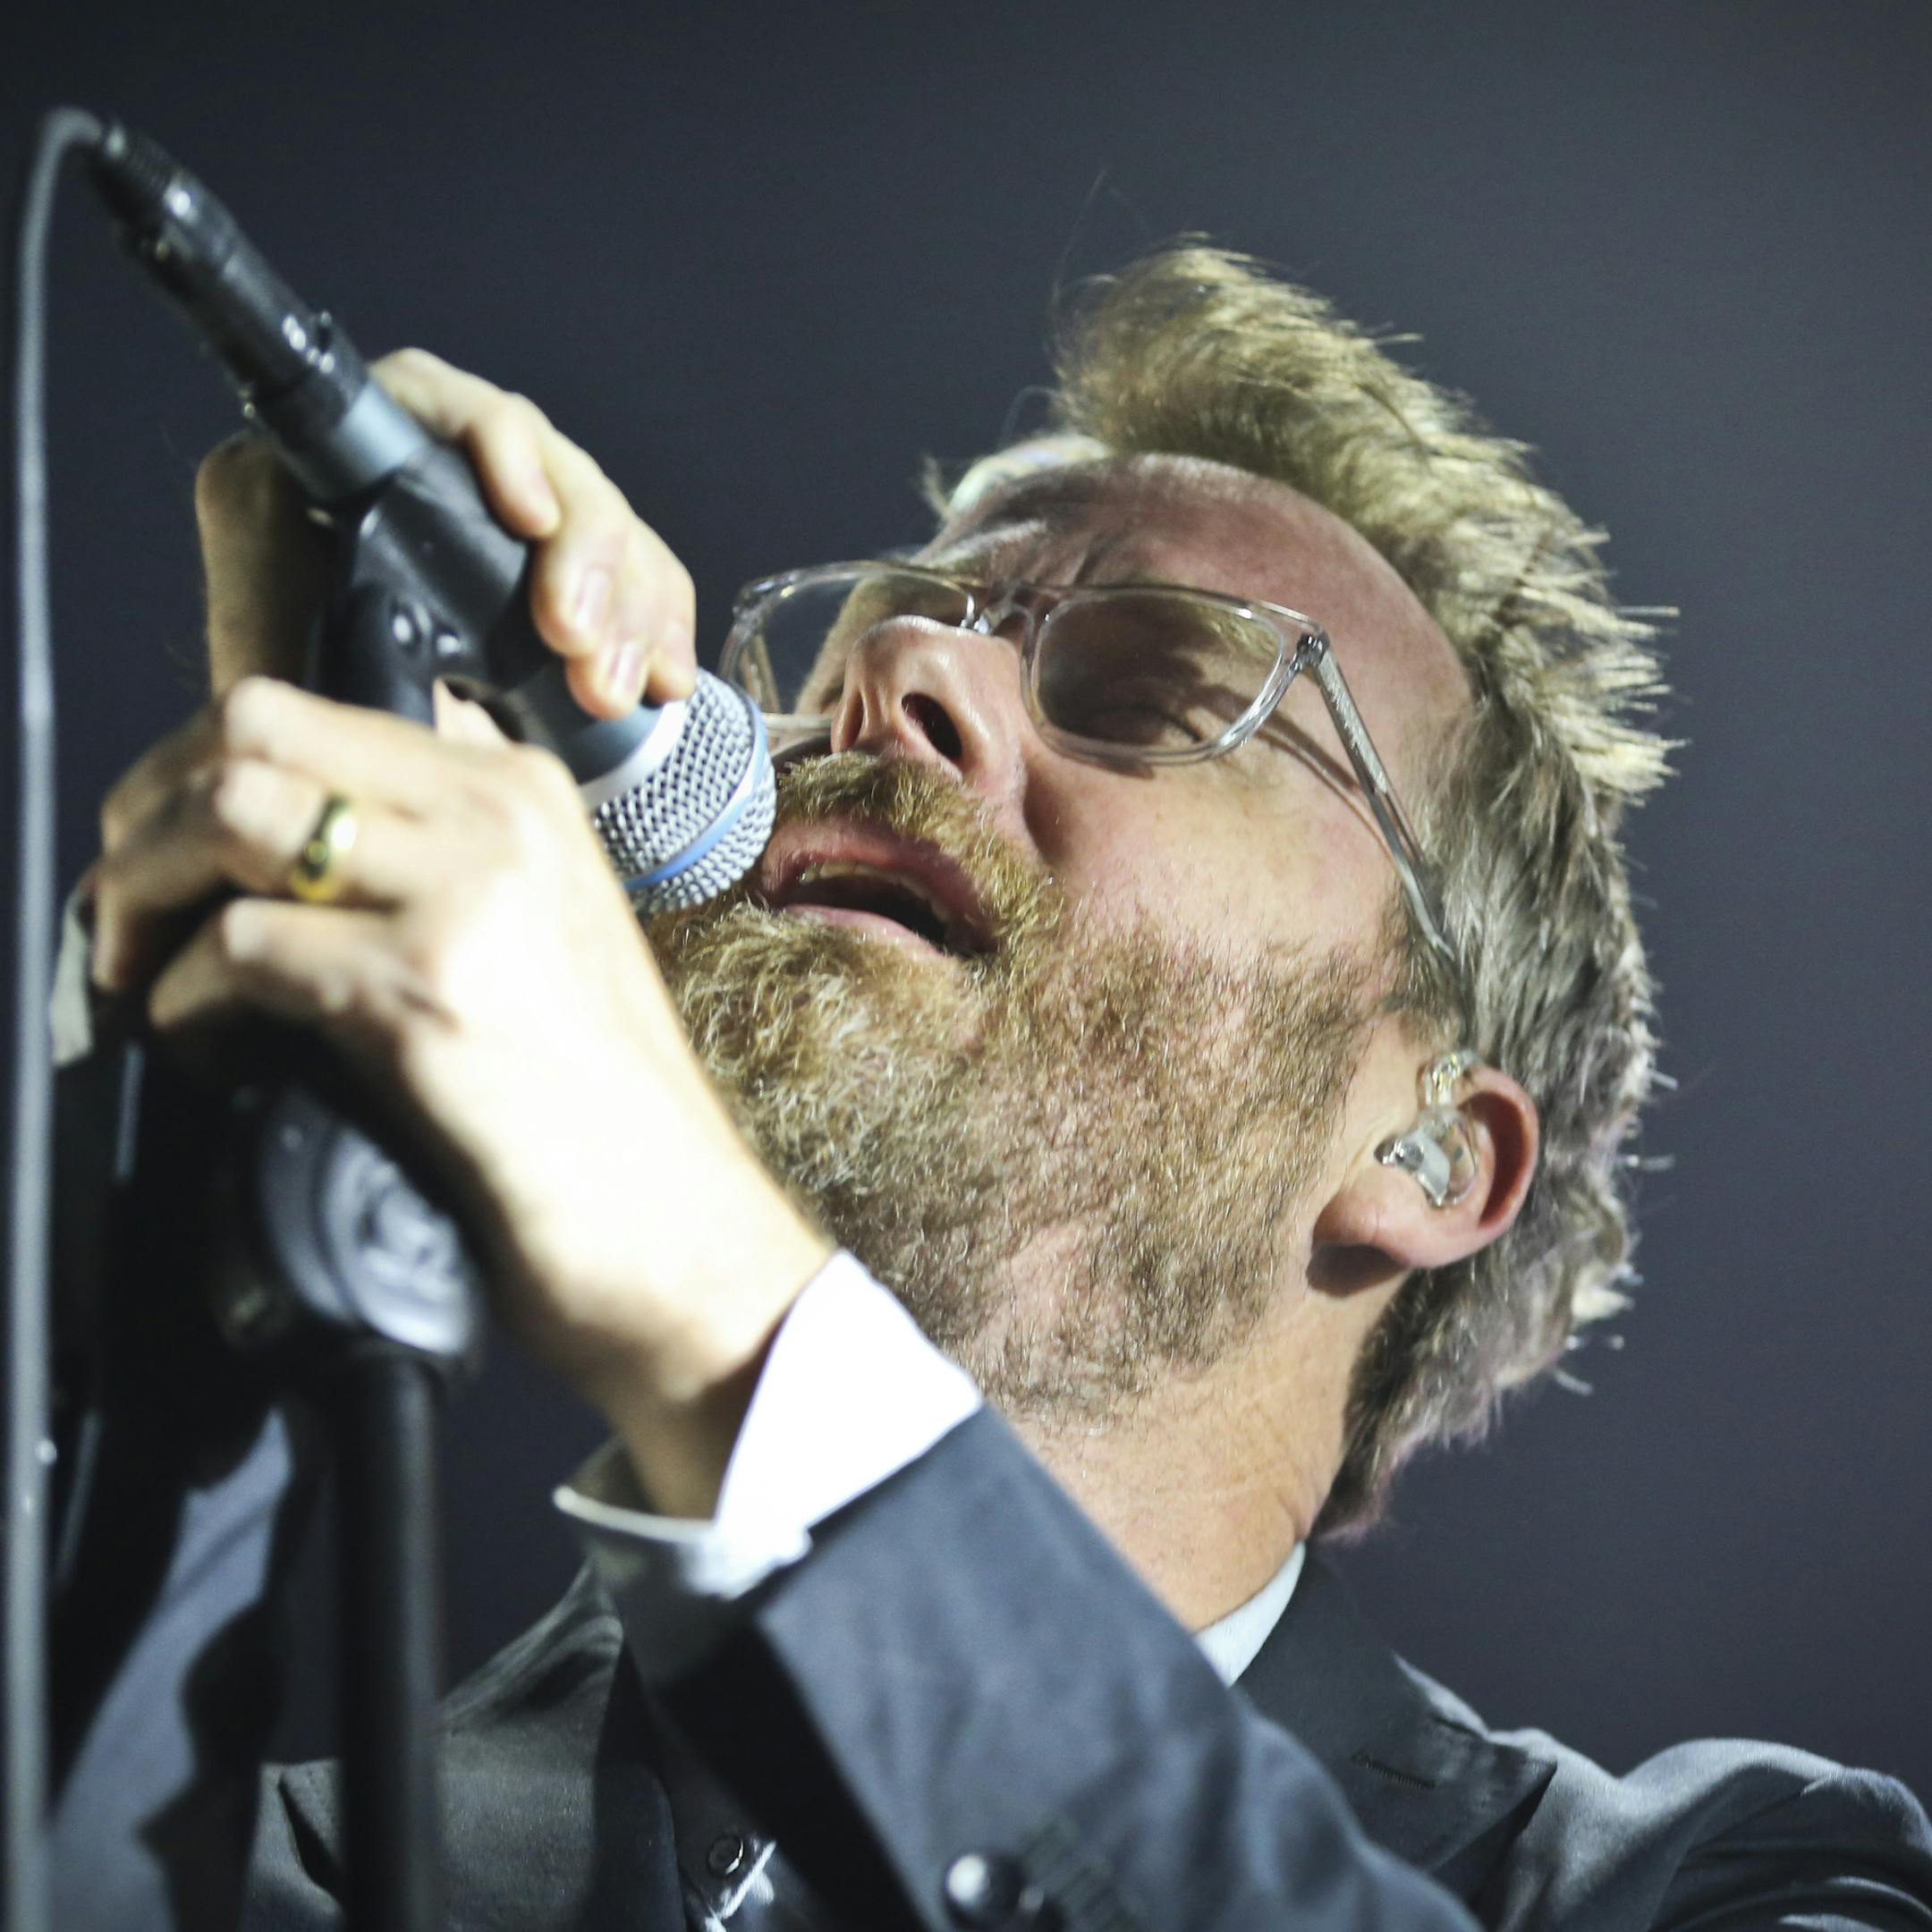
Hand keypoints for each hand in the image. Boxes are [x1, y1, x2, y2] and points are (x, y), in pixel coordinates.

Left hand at [89, 357, 831, 1515]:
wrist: (675, 1229)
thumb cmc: (592, 1105)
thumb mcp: (532, 939)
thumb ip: (429, 865)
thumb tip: (271, 847)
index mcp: (521, 787)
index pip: (302, 706)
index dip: (190, 765)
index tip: (156, 845)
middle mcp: (499, 813)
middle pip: (248, 729)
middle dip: (142, 815)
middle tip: (118, 905)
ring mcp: (470, 895)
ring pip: (229, 816)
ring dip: (139, 898)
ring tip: (133, 971)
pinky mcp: (430, 992)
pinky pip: (241, 951)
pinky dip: (184, 1002)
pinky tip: (204, 1045)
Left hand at [195, 346, 697, 717]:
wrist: (362, 822)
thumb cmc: (299, 749)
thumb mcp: (287, 680)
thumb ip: (307, 622)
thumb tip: (379, 583)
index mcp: (328, 479)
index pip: (427, 400)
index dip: (496, 441)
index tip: (529, 516)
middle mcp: (424, 483)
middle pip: (542, 461)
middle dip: (585, 553)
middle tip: (580, 642)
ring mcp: (503, 529)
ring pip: (604, 519)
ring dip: (629, 605)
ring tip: (615, 689)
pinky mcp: (559, 578)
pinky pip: (641, 572)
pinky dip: (660, 627)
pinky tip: (662, 681)